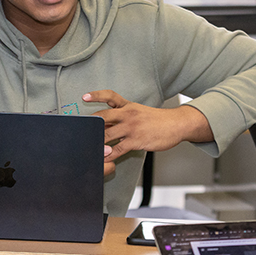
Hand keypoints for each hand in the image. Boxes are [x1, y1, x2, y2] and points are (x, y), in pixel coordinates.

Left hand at [83, 90, 211, 174]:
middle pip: (104, 116)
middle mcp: (128, 114)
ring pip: (108, 134)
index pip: (110, 96)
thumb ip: (123, 117)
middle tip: (79, 131)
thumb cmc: (158, 120)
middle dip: (91, 125)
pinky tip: (102, 159)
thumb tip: (106, 123)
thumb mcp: (139, 112)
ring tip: (87, 148)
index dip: (96, 95)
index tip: (84, 97)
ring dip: (97, 142)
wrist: (177, 124)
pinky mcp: (136, 140)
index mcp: (128, 106)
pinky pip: (118, 149)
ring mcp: (132, 127)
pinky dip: (108, 155)